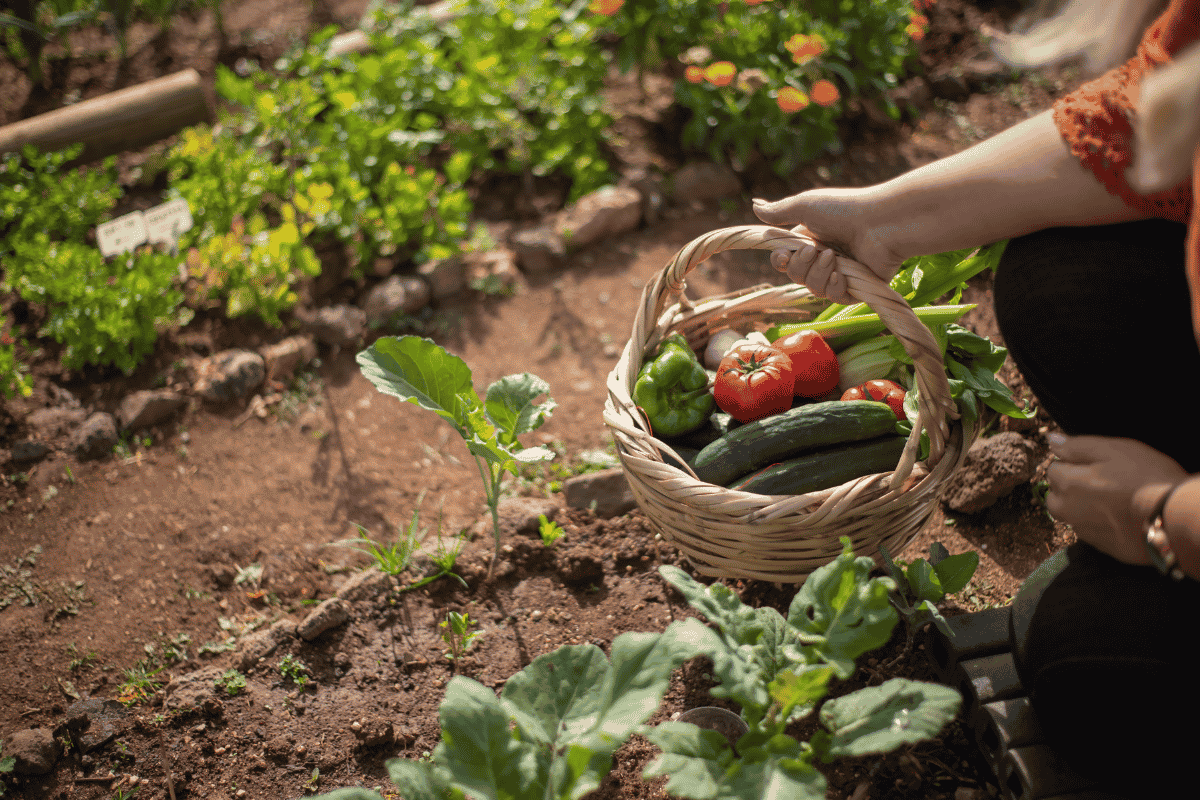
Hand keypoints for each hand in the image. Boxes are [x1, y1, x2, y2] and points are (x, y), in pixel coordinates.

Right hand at [752, 187, 903, 303]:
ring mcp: (839, 274)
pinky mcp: (856, 288)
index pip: (784, 260)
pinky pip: (834, 298)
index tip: (783, 256)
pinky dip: (835, 287)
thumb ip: (779, 211)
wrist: (881, 223)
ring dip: (819, 274)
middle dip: (801, 266)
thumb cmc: (845, 209)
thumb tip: (754, 204)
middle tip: (816, 251)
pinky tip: (842, 275)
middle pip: (795, 276)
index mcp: (810, 240)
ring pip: (813, 288)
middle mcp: (823, 258)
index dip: (780, 261)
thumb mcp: (806, 206)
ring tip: (835, 258)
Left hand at [1045, 433, 1187, 564]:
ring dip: (1081, 508)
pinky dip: (1098, 524)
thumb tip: (1051, 439)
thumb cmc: (1146, 477)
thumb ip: (1077, 446)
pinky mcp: (1102, 547)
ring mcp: (1085, 531)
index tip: (1093, 464)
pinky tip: (1119, 516)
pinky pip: (1091, 532)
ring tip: (1111, 499)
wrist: (1174, 517)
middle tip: (1099, 482)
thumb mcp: (1113, 450)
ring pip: (1071, 516)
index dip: (1072, 464)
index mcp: (1068, 484)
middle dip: (1068, 489)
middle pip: (1055, 497)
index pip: (1053, 470)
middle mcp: (1069, 510)